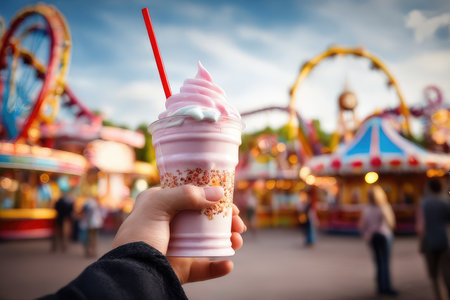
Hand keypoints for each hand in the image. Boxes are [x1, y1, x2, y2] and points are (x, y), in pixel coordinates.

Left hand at [112, 185, 245, 283]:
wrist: (132, 273)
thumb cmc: (139, 235)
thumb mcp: (158, 206)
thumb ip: (187, 195)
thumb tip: (218, 193)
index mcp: (160, 206)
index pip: (190, 194)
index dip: (210, 194)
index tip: (228, 198)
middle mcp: (170, 224)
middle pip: (205, 217)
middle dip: (226, 219)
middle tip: (238, 222)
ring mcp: (178, 247)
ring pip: (210, 241)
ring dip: (228, 240)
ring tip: (237, 241)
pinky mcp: (182, 268)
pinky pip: (205, 268)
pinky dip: (219, 266)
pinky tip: (227, 263)